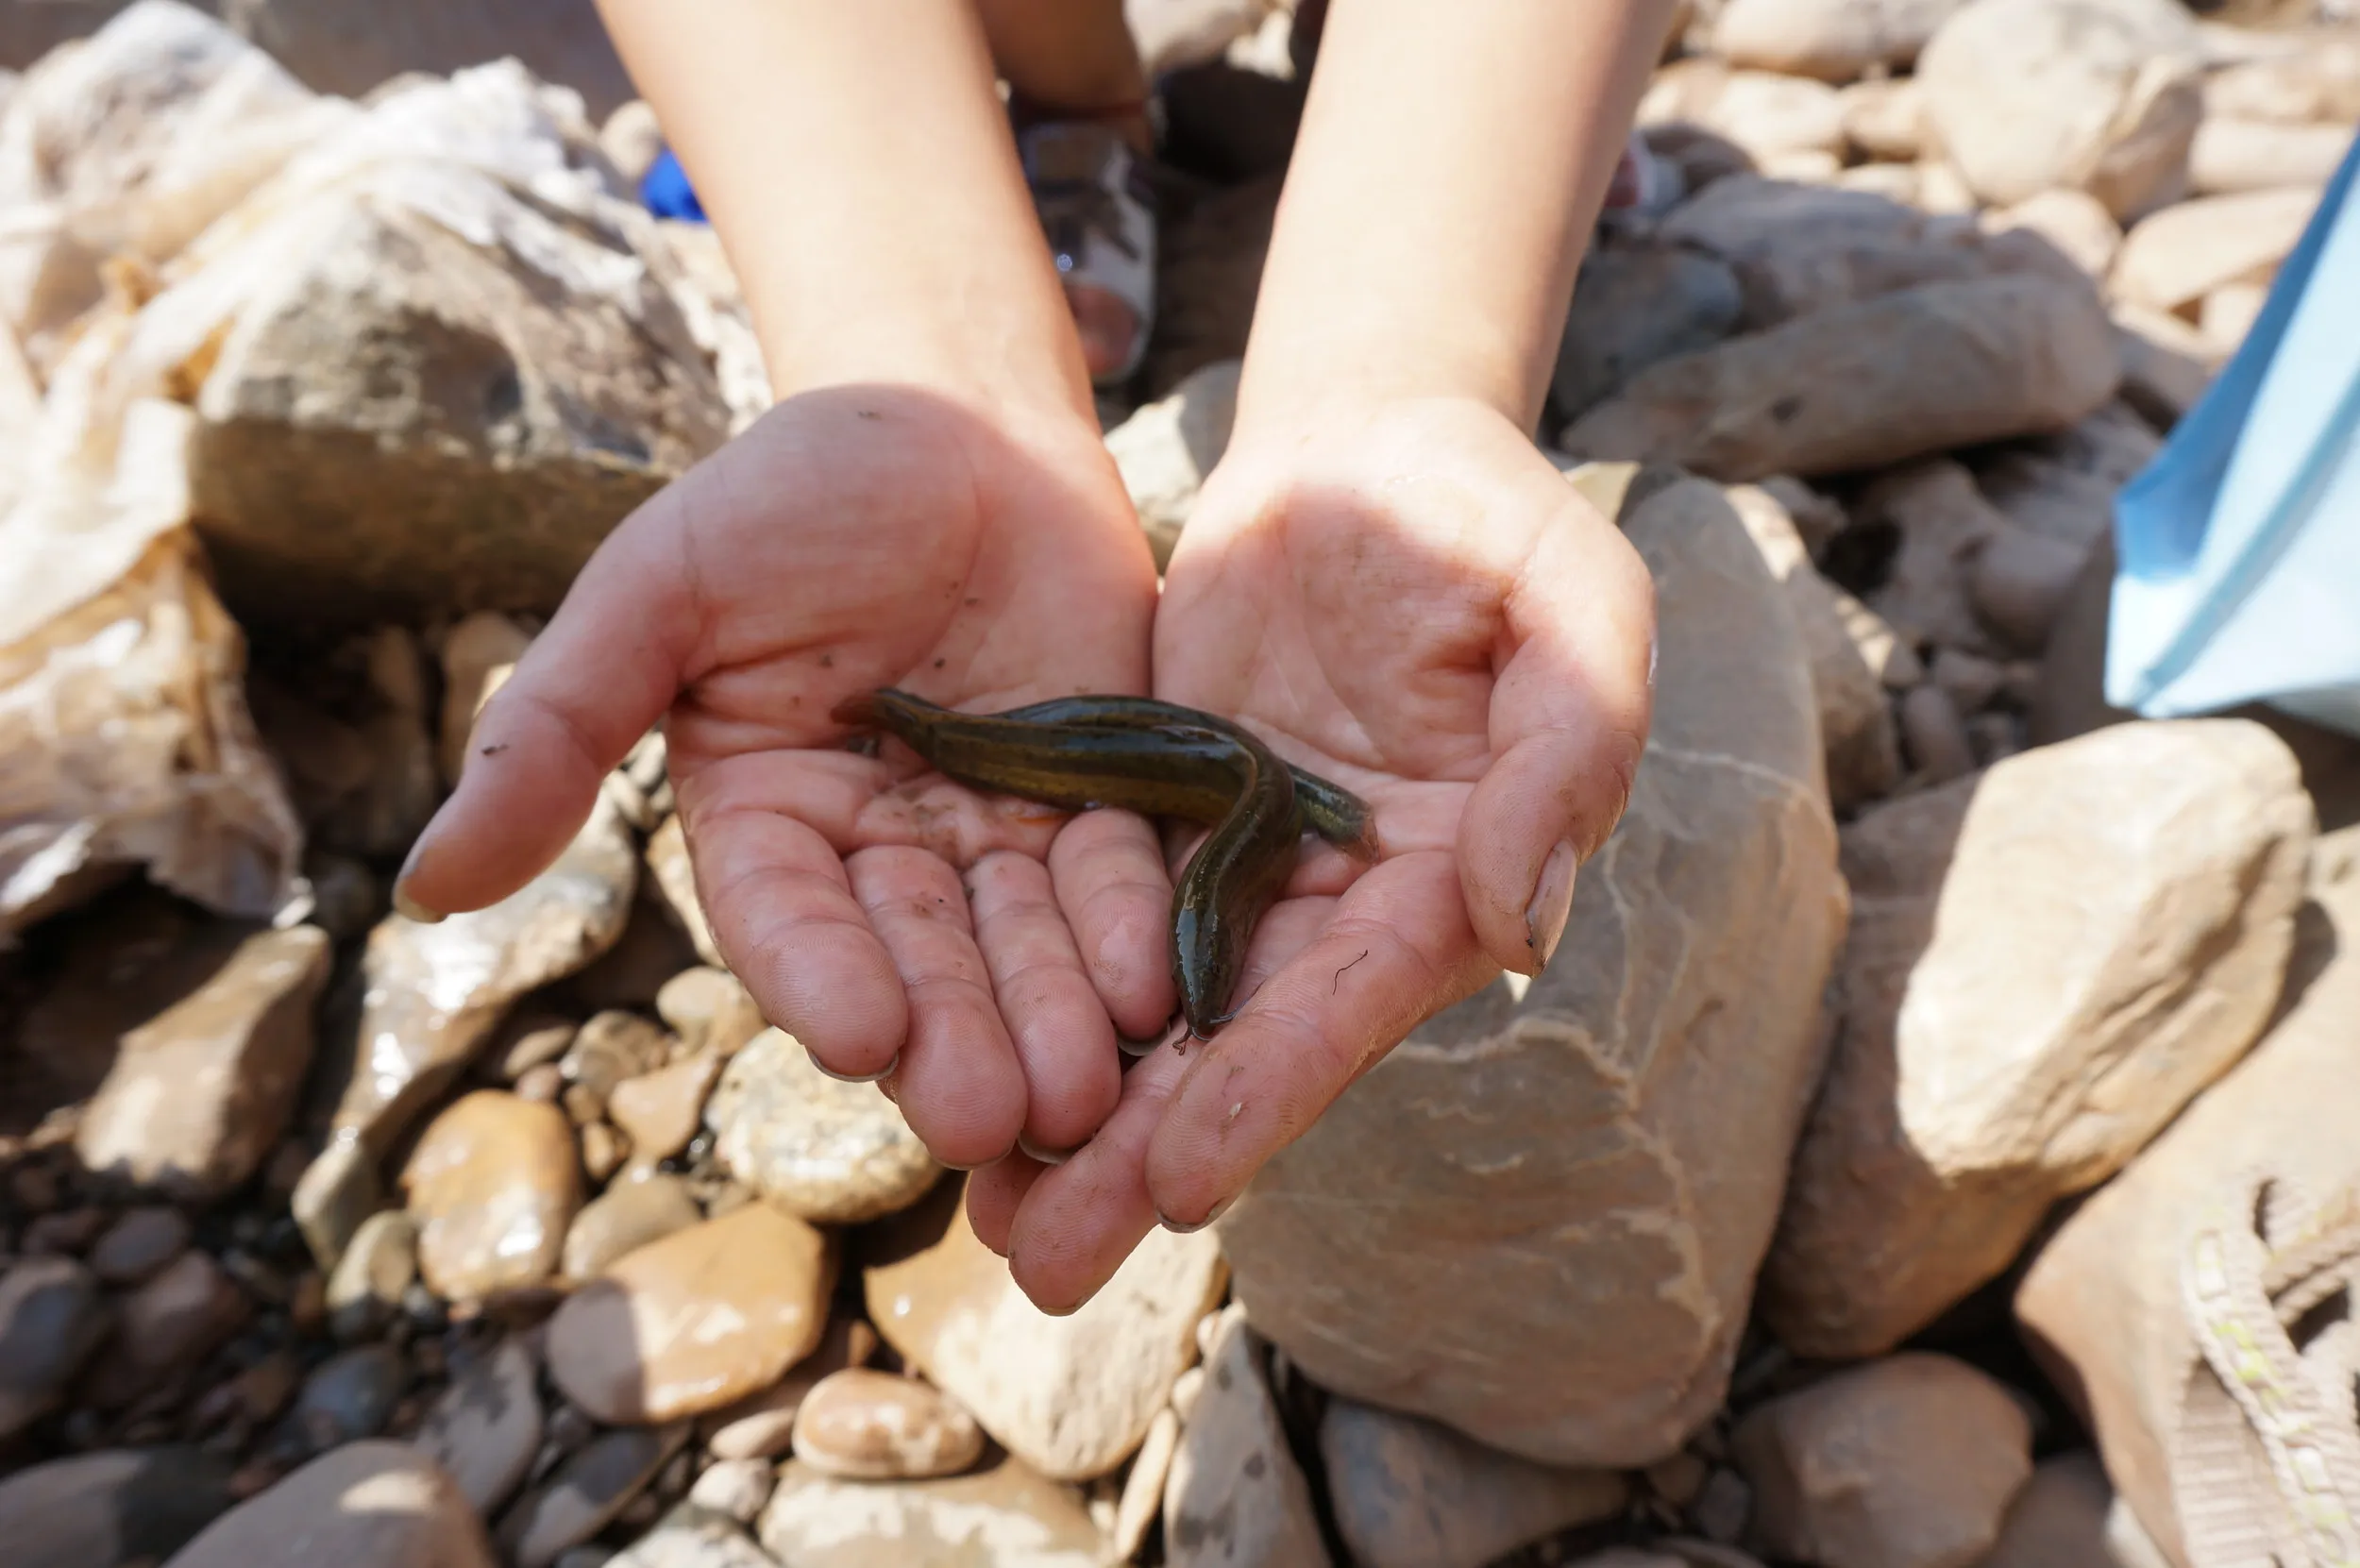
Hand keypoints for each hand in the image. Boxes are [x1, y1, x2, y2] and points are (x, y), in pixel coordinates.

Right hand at [396, 385, 1168, 1167]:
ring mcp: (993, 835)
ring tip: (1083, 1095)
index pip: (787, 922)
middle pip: (918, 962)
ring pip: (1023, 946)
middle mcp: (879, 853)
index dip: (821, 977)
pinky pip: (1116, 876)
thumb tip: (423, 887)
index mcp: (765, 823)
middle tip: (992, 1117)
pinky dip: (1131, 933)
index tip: (858, 1037)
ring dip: (1054, 1021)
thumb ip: (555, 731)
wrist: (952, 416)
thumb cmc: (787, 495)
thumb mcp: (656, 593)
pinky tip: (1160, 991)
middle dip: (956, 1037)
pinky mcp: (1095, 800)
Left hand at [965, 395, 1656, 1308]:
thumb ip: (1564, 751)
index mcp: (1452, 867)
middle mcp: (1348, 898)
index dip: (1268, 1089)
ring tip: (987, 1215)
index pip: (1356, 999)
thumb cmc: (1488, 509)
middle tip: (1045, 1263)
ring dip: (1085, 1115)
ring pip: (1163, 1011)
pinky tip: (966, 1064)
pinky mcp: (1172, 819)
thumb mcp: (1568, 602)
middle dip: (1147, 1153)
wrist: (1371, 442)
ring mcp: (1253, 865)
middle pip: (1243, 1043)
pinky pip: (1102, 925)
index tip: (1179, 1183)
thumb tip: (1518, 923)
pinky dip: (1047, 1000)